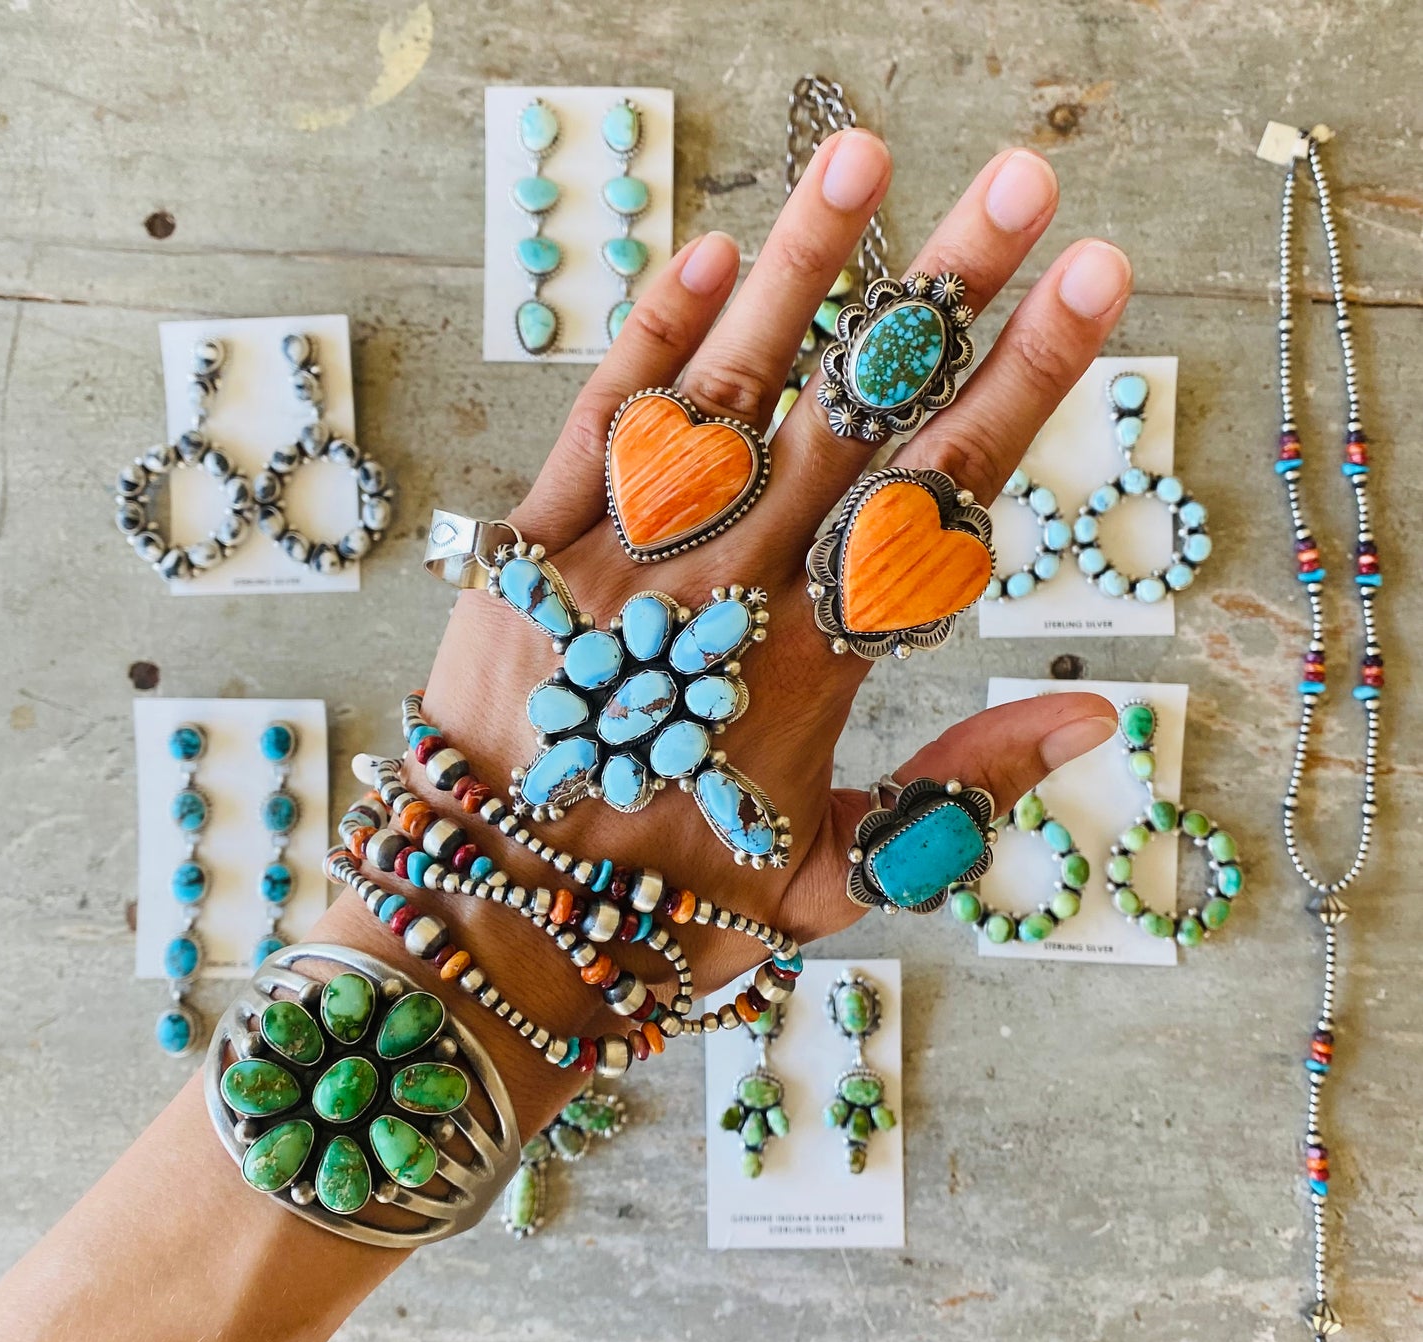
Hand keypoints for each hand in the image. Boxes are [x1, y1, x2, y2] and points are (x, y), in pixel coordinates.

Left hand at [416, 134, 1127, 1019]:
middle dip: (946, 292)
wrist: (489, 942)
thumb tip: (1096, 707)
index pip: (940, 499)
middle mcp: (723, 599)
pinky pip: (596, 429)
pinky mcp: (522, 558)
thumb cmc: (671, 922)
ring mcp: (616, 566)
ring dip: (800, 269)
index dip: (1024, 384)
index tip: (1093, 286)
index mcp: (813, 673)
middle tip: (1026, 183)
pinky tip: (707, 254)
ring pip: (727, 390)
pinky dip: (650, 338)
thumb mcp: (834, 879)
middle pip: (852, 417)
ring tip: (866, 155)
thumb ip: (961, 788)